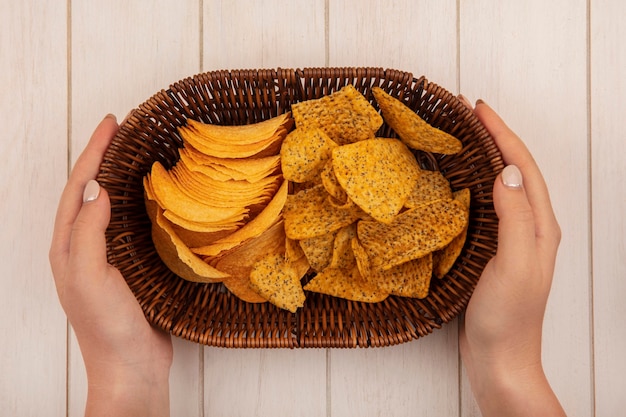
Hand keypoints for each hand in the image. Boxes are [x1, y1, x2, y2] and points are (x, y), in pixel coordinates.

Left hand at [49, 114, 171, 416]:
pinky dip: (139, 203)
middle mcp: (84, 247)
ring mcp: (107, 256)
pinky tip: (153, 197)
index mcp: (68, 246)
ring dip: (120, 176)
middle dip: (102, 157)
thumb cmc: (107, 326)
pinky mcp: (130, 266)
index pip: (79, 188)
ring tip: (136, 153)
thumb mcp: (90, 277)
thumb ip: (89, 232)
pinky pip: (131, 225)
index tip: (111, 124)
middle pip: (90, 191)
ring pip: (110, 206)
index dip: (93, 153)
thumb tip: (99, 188)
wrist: (131, 366)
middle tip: (122, 130)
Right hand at [457, 98, 564, 415]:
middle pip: (514, 170)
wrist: (500, 360)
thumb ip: (514, 217)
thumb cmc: (507, 318)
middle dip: (493, 138)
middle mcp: (530, 227)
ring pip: (500, 186)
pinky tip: (455, 184)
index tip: (477, 108)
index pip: (522, 167)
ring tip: (460, 138)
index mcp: (539, 226)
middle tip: (465, 114)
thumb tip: (506, 171)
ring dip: (483, 157)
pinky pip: (486, 206)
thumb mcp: (513, 265)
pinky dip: (472, 185)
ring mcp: (512, 240)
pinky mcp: (493, 251)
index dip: (501, 134)